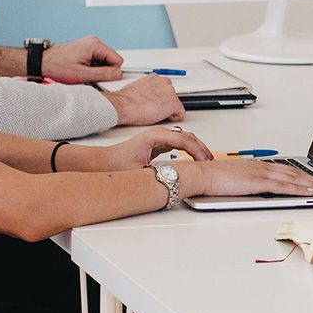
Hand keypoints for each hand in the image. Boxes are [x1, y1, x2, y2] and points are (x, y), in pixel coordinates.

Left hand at [41, 36, 125, 83]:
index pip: (117, 60)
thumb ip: (104, 74)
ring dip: (97, 69)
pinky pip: (97, 60)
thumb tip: (118, 74)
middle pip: (111, 60)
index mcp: (95, 44)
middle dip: (103, 70)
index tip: (100, 78)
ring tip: (82, 72)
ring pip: (105, 61)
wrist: (42, 63)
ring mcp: (89, 44)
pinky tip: (81, 69)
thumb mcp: (82, 74)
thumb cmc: (57, 66)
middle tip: (88, 76)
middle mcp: (94, 41)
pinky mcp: (86, 49)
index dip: (111, 72)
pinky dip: (92, 67)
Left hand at [74, 127, 213, 171]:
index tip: (206, 162)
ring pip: (185, 139)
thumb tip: (177, 179)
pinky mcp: (157, 143)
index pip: (185, 140)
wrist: (101, 163)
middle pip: (188, 137)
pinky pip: (179, 143)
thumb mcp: (140, 172)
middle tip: (211, 162)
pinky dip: (189, 150)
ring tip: (206, 161)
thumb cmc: (116, 164)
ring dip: (197, 149)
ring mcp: (158, 137)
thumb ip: (160, 173)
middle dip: (202, 149)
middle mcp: (158, 133)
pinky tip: (193, 159)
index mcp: (156, 136)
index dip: (198, 151)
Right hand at [102, 75, 184, 125]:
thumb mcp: (135, 88)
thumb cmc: (125, 100)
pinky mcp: (173, 103)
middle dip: (165, 103)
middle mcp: (164, 82)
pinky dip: (174, 117)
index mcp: (154, 78)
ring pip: (175, 104)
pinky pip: (180, 113)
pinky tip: (164, 118)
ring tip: (156, 114)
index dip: (160, 97)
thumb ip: (145, 90)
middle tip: (155, 110)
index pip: (164, 87)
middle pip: (171, 95)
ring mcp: (169, 92)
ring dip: (168, 110)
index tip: (156, 103)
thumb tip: (144, 96)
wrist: (123, 105)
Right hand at [176, 159, 312, 197]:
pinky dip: (298, 188)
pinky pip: (283, 186)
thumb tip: (258, 192)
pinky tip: (309, 192)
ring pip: (294, 178)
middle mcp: (263, 167)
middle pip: (295, 173)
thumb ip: (249, 184)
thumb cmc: (213, 179)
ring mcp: (262, 173)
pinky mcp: (258, 182)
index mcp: (258, 166)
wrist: (200, 174)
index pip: (287, 171)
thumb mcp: (236, 180)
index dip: (304, 176)